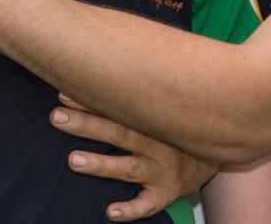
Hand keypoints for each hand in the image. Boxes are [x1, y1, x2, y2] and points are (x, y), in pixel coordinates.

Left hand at [51, 94, 216, 220]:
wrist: (213, 156)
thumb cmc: (177, 126)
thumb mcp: (167, 105)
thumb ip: (142, 91)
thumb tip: (107, 62)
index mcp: (155, 119)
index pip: (120, 108)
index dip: (91, 101)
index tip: (63, 94)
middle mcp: (159, 143)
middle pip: (119, 133)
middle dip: (87, 125)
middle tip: (57, 117)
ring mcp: (163, 170)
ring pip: (129, 167)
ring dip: (101, 165)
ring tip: (73, 160)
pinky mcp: (166, 194)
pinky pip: (148, 204)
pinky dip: (131, 209)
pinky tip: (110, 212)